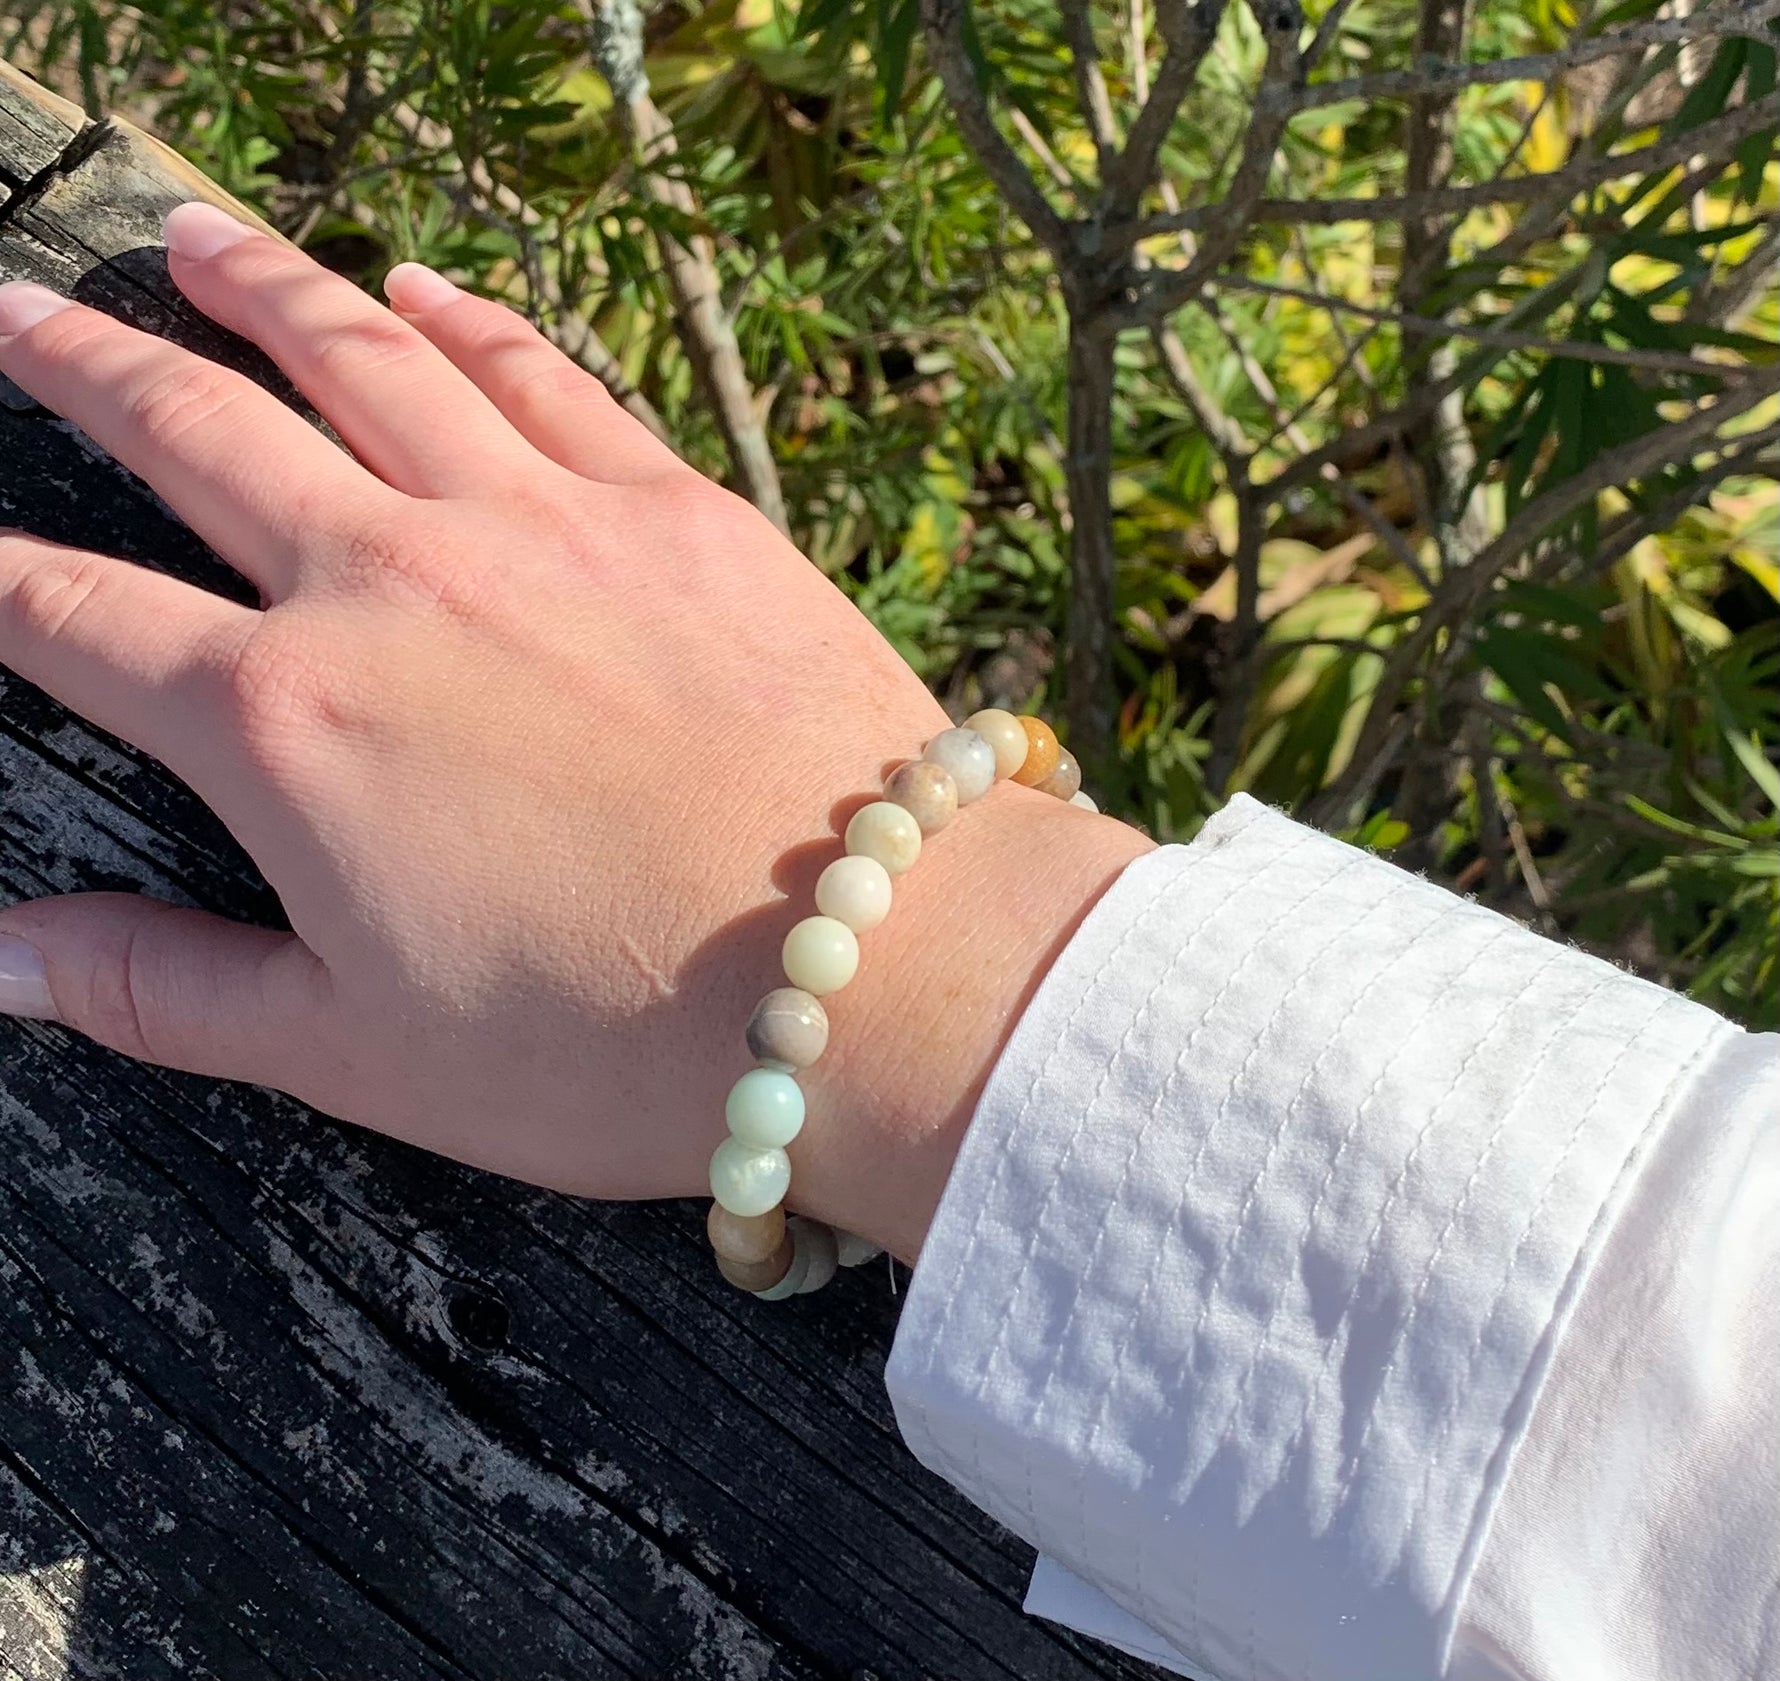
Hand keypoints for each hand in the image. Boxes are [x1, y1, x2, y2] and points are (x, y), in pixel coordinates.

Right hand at [0, 203, 1149, 1263]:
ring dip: (262, 286)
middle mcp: (392, 582)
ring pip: (364, 359)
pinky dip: (466, 318)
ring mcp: (541, 523)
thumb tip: (6, 962)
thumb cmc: (616, 1041)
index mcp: (289, 723)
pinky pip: (541, 373)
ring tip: (192, 238)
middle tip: (20, 307)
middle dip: (85, 363)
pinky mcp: (676, 506)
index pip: (76, 618)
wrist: (874, 969)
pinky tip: (418, 285)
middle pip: (196, 431)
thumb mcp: (360, 1052)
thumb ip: (167, 991)